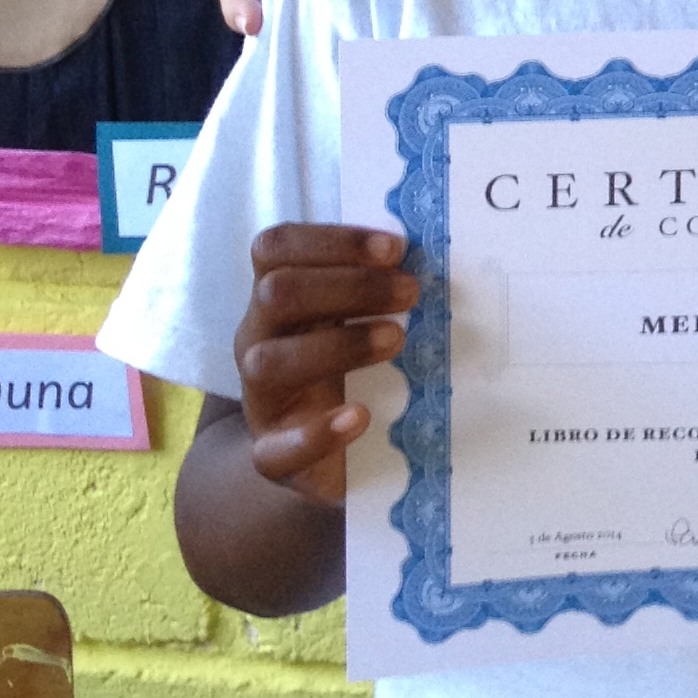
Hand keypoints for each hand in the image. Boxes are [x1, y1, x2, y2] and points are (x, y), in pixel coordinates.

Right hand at [234, 226, 418, 505]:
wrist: (317, 456)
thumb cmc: (347, 371)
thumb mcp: (355, 322)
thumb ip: (378, 290)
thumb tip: (440, 258)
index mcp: (276, 301)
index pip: (277, 249)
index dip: (332, 241)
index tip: (395, 248)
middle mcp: (258, 342)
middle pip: (276, 294)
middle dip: (348, 286)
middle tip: (411, 292)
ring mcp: (260, 400)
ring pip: (267, 363)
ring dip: (338, 345)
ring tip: (396, 339)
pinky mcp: (271, 457)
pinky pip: (273, 450)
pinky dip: (319, 432)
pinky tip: (361, 417)